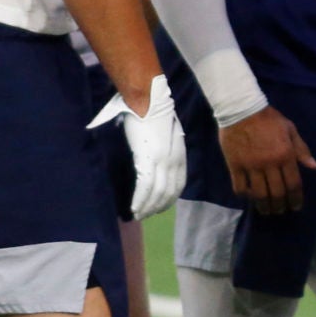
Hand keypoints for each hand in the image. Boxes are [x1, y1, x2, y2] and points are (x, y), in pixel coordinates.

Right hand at [92, 73, 187, 222]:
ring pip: (157, 193)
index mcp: (180, 154)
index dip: (170, 197)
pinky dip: (140, 200)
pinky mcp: (148, 160)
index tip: (161, 206)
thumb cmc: (153, 111)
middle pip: (168, 192)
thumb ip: (165, 145)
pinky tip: (135, 207)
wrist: (148, 101)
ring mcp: (162, 162)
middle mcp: (174, 161)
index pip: (179, 183)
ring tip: (138, 215)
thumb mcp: (167, 131)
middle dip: (157, 206)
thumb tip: (155, 152)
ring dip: (147, 207)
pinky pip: (145, 187)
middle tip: (146, 215)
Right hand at [219, 105, 315, 215]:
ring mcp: (251, 166)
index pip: (293, 184)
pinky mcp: (235, 165)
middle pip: (277, 193)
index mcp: (285, 155)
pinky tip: (249, 196)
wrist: (241, 108)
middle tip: (280, 211)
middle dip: (280, 206)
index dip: (296, 198)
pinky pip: (240, 186)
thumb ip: (301, 149)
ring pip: (259, 194)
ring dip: (263, 205)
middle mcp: (270, 164)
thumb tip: (313, 166)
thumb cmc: (268, 118)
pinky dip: (245, 195)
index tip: (296, 207)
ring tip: (266, 210)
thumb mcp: (290, 129)